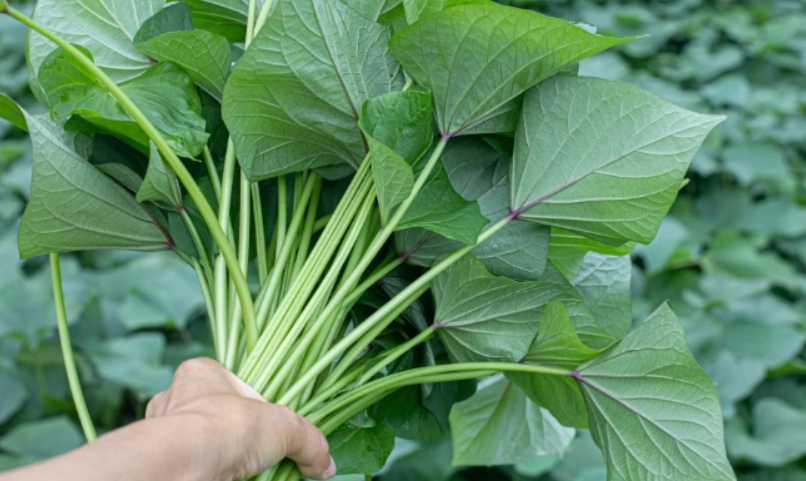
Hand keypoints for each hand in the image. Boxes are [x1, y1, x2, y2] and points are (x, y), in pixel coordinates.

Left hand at [146, 357, 335, 479]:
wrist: (182, 467)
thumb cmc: (228, 427)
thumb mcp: (284, 427)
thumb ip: (309, 441)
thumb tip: (326, 465)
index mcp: (201, 373)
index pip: (232, 383)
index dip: (255, 405)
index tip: (271, 427)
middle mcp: (175, 398)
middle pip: (217, 416)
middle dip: (238, 437)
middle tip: (261, 455)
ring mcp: (163, 432)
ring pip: (200, 444)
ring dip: (222, 458)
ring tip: (247, 473)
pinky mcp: (160, 462)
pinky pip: (191, 465)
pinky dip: (208, 473)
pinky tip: (228, 480)